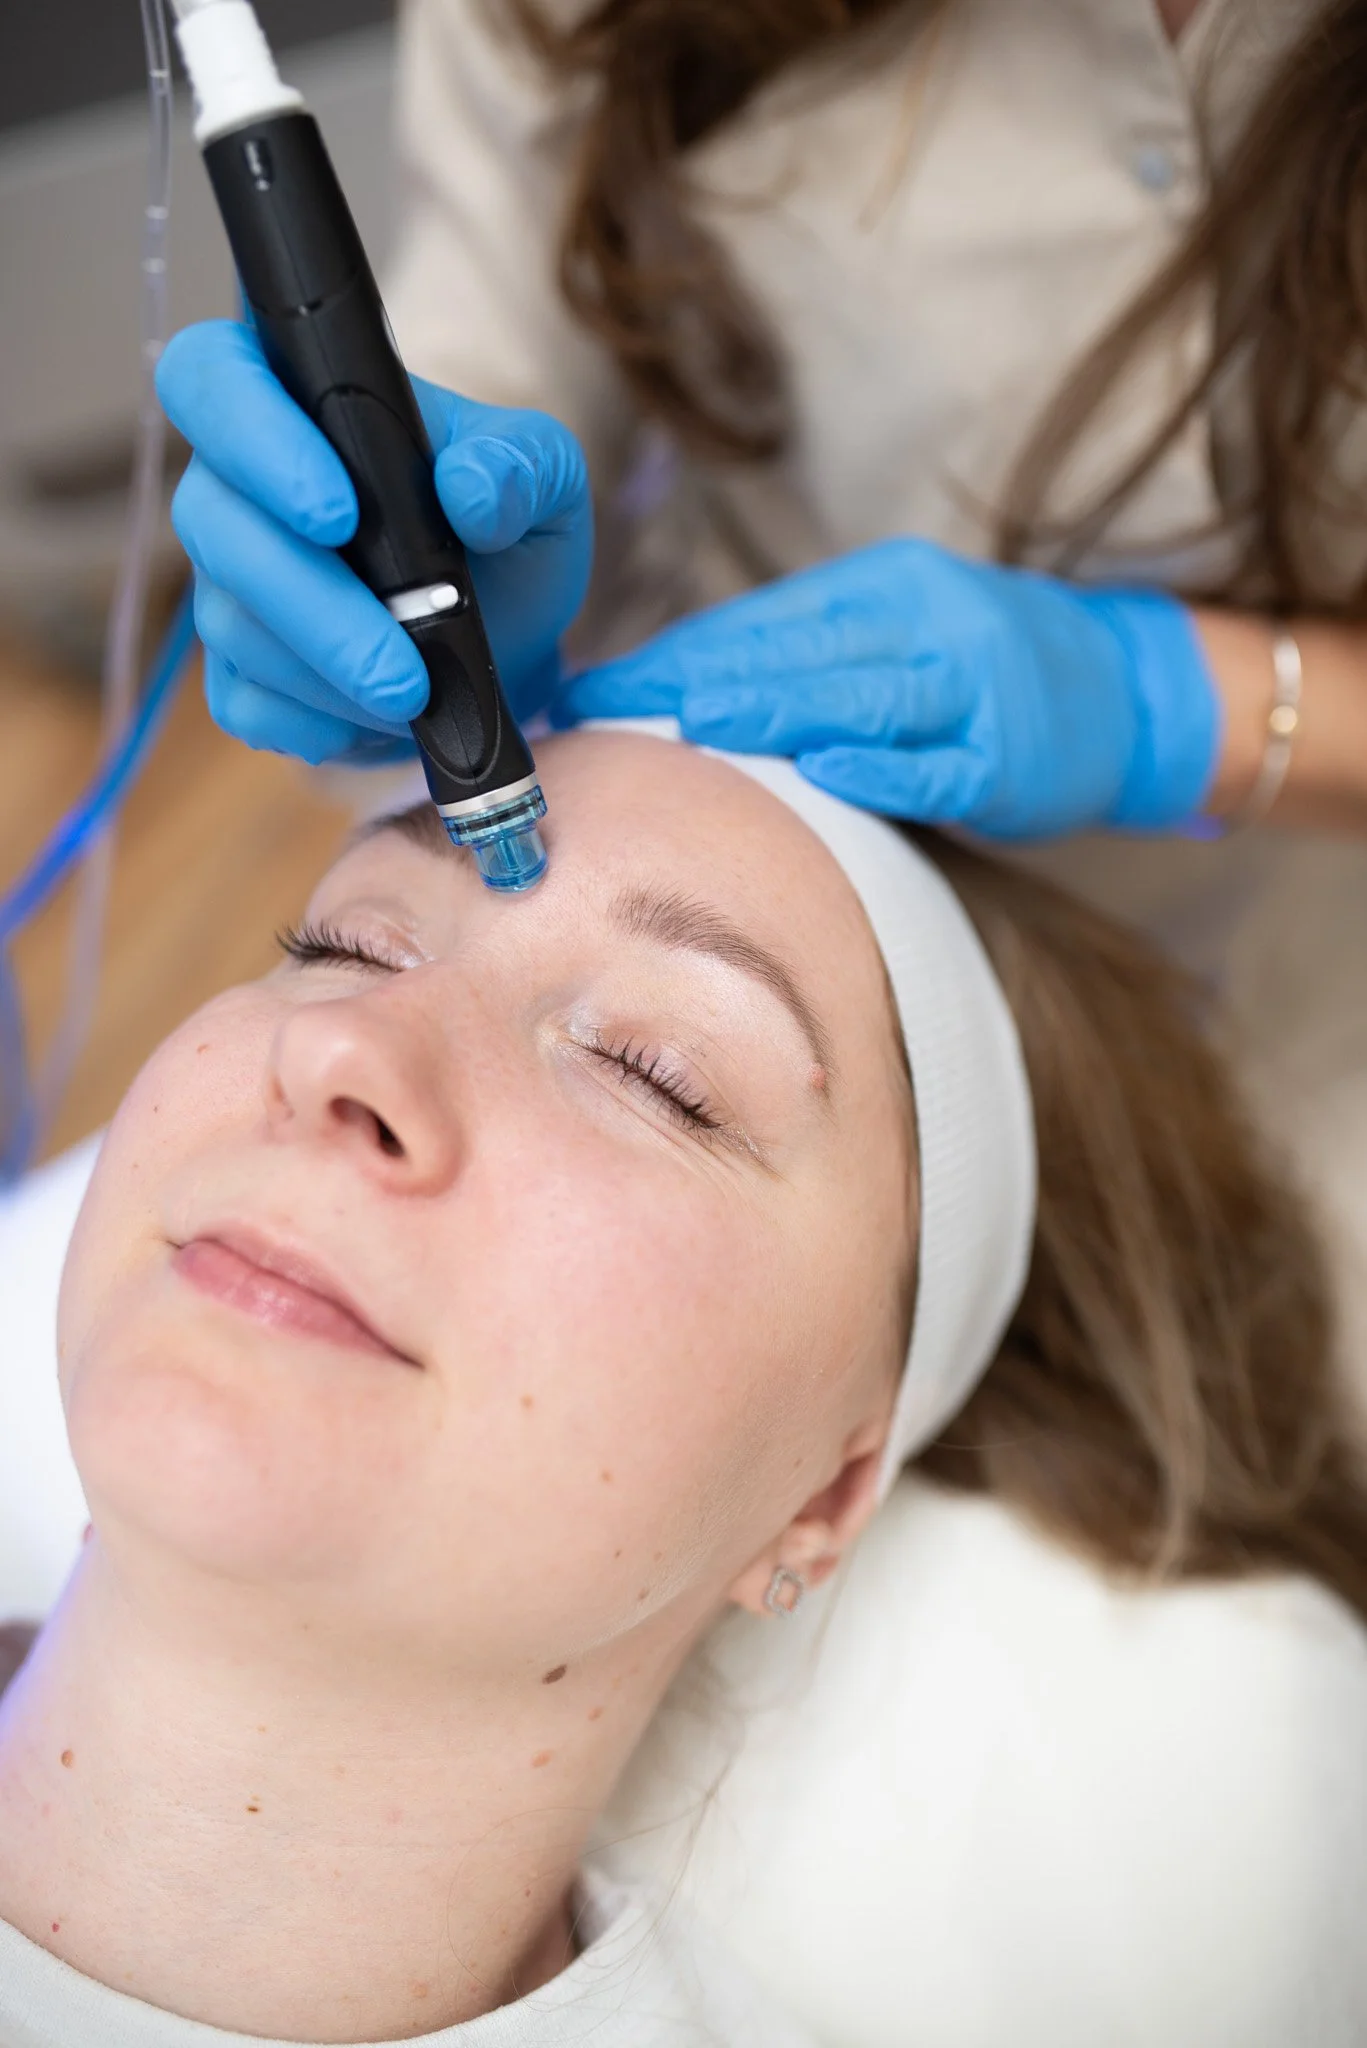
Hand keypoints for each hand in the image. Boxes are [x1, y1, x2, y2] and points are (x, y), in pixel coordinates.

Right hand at [156, 320, 592, 764]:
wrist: (508, 628)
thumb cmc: (509, 528)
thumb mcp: (543, 477)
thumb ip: (519, 465)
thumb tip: (470, 492)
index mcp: (296, 397)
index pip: (213, 375)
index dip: (254, 438)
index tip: (338, 513)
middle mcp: (237, 483)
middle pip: (217, 526)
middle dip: (313, 604)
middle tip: (401, 667)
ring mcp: (227, 579)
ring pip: (232, 624)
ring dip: (326, 674)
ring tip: (413, 694)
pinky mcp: (239, 668)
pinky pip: (242, 701)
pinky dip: (314, 722)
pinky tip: (371, 718)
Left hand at [555, 537, 1219, 836]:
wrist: (1128, 691)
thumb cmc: (982, 673)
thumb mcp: (899, 636)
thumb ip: (807, 657)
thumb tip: (679, 692)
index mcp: (885, 588)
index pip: (761, 621)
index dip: (674, 653)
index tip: (593, 687)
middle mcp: (926, 623)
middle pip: (797, 650)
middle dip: (695, 678)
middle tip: (609, 708)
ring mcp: (972, 689)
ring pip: (864, 694)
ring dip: (777, 708)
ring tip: (696, 721)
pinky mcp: (1008, 758)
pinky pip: (939, 763)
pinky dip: (884, 765)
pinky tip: (826, 767)